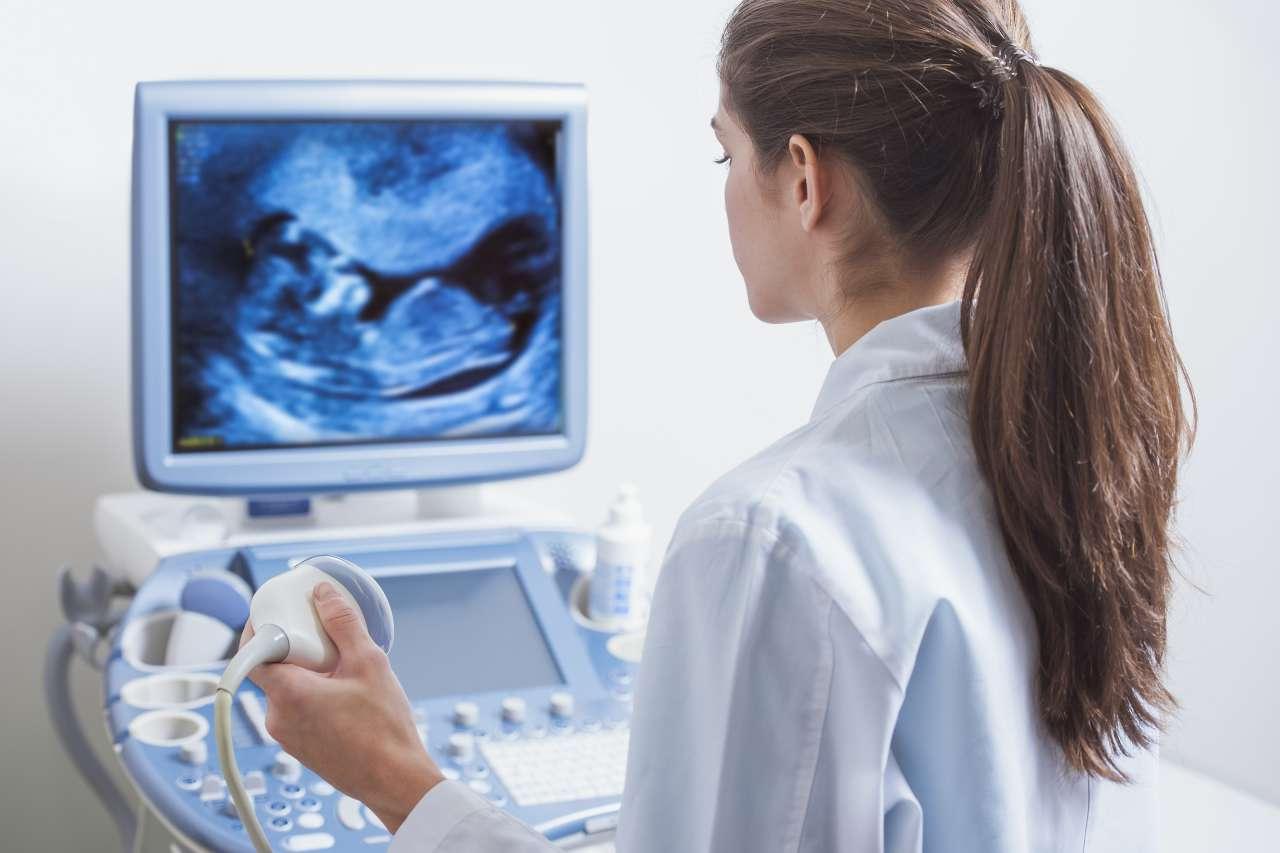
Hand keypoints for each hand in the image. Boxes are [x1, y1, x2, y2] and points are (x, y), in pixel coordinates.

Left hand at [241, 581, 444, 832]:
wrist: (395, 780)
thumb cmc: (384, 730)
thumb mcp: (369, 662)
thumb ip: (343, 624)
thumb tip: (323, 595)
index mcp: (288, 695)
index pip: (252, 653)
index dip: (260, 629)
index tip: (279, 615)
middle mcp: (278, 718)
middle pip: (271, 668)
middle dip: (294, 648)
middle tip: (323, 636)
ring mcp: (287, 737)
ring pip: (285, 689)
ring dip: (306, 672)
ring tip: (343, 668)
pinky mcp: (300, 747)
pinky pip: (295, 709)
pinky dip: (312, 694)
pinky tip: (345, 693)